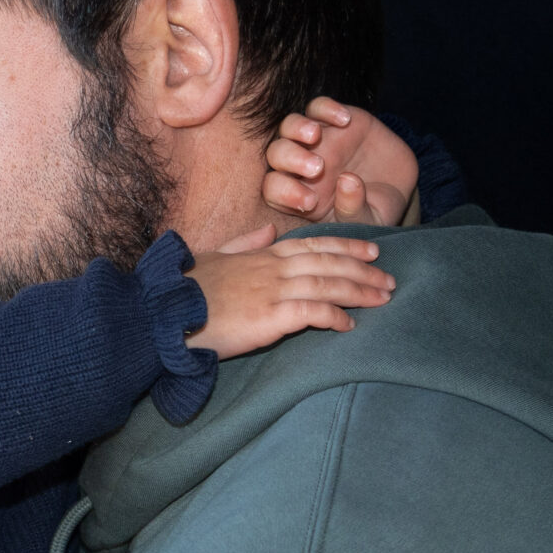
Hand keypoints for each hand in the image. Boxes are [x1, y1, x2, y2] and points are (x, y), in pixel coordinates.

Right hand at [185, 230, 393, 358]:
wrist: (163, 311)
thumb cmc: (183, 289)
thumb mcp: (214, 256)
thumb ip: (245, 242)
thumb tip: (268, 228)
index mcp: (261, 254)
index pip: (314, 244)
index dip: (346, 245)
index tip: (371, 248)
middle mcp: (272, 267)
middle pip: (328, 262)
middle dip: (363, 268)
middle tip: (390, 277)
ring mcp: (271, 290)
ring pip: (328, 284)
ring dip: (360, 291)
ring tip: (383, 298)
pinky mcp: (268, 316)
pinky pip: (312, 313)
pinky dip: (335, 317)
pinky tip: (350, 325)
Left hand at [262, 98, 420, 225]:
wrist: (398, 186)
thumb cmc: (374, 210)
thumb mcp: (367, 221)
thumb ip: (352, 210)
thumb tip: (347, 180)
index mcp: (298, 195)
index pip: (274, 191)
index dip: (286, 194)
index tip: (311, 201)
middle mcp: (299, 166)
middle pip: (276, 154)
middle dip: (290, 159)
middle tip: (317, 168)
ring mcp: (316, 140)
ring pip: (289, 125)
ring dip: (297, 128)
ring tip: (315, 136)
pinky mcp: (334, 119)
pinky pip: (318, 107)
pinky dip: (326, 109)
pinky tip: (345, 120)